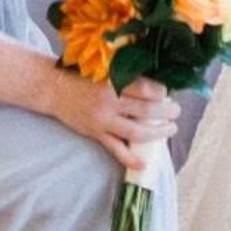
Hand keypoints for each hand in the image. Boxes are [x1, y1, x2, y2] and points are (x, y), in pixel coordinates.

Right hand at [50, 71, 178, 165]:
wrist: (54, 89)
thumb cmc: (82, 74)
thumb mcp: (104, 67)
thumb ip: (125, 73)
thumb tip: (152, 81)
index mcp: (113, 81)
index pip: (145, 89)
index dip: (161, 92)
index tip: (167, 92)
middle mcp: (110, 101)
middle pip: (146, 111)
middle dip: (166, 113)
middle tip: (176, 112)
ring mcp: (103, 120)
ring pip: (136, 132)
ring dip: (157, 133)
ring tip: (170, 130)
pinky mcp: (96, 133)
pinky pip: (116, 149)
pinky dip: (130, 158)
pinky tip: (144, 163)